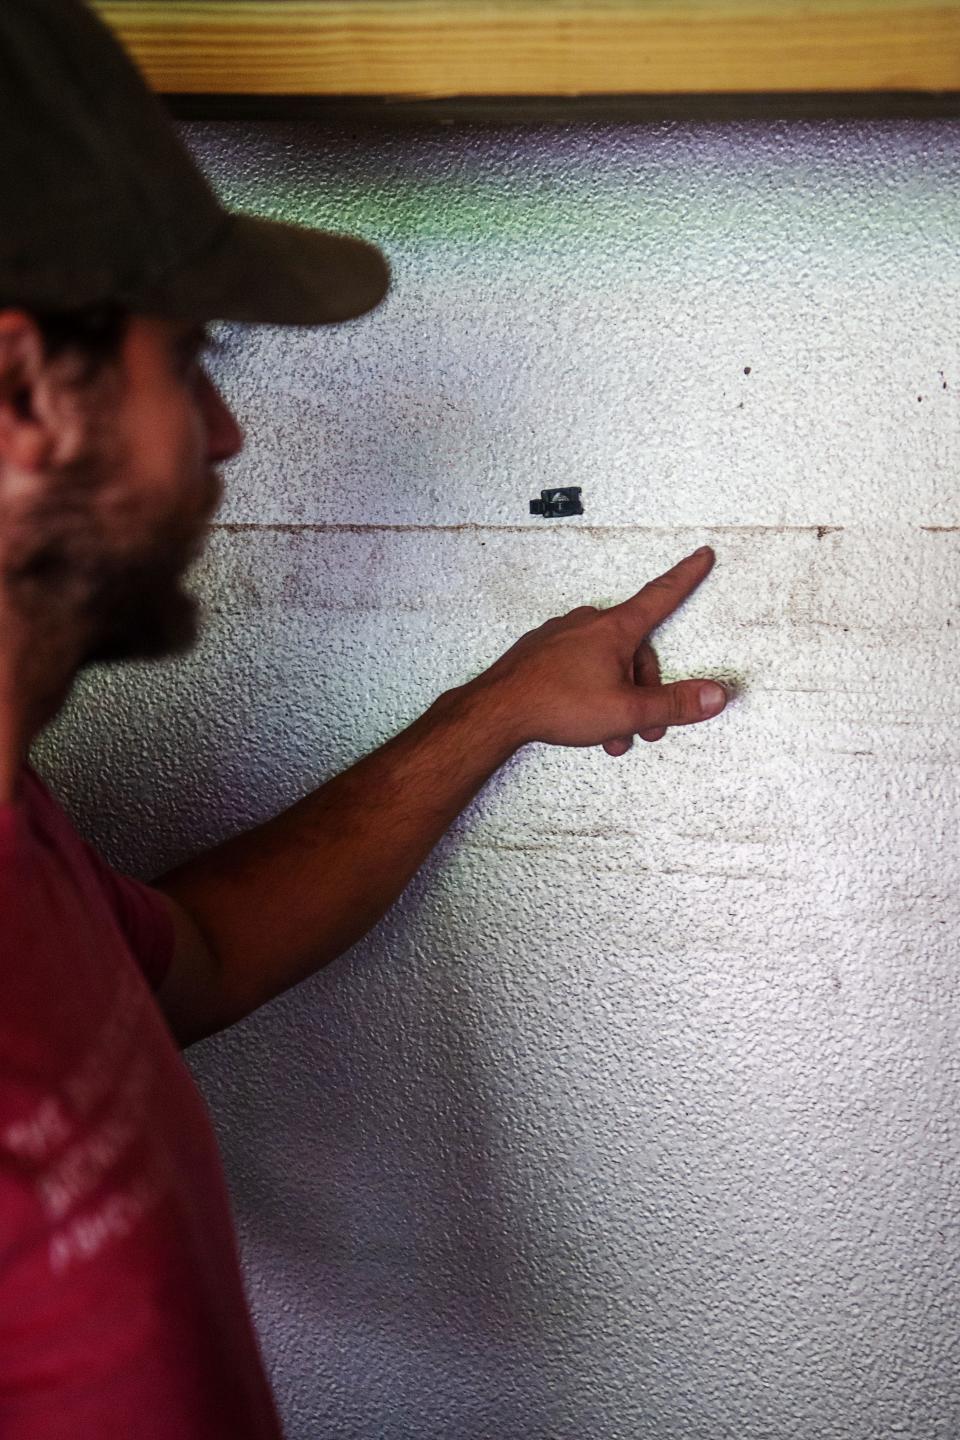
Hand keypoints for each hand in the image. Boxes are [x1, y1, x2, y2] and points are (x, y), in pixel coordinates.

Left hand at [470, 546, 726, 753]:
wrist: (497, 710)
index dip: (685, 577)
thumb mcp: (627, 711)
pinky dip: (590, 692)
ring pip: (605, 664)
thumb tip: (717, 695)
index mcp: (615, 629)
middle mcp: (588, 624)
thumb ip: (674, 704)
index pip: (661, 596)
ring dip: (616, 699)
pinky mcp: (540, 651)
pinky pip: (578, 667)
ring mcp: (561, 635)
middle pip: (635, 651)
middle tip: (645, 730)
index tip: (701, 555)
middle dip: (645, 692)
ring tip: (610, 736)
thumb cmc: (559, 704)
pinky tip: (582, 718)